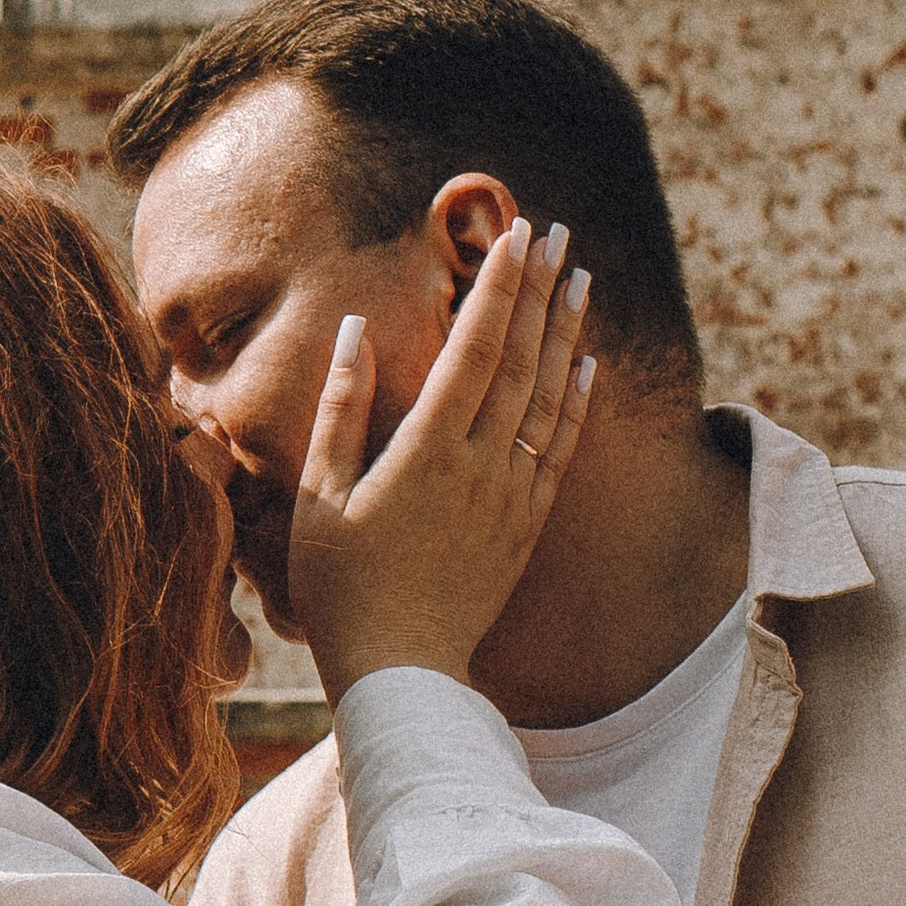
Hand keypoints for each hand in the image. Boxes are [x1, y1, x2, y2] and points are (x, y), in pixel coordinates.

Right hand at [289, 219, 593, 702]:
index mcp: (427, 452)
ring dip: (567, 333)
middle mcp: (482, 466)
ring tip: (581, 278)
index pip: (474, 349)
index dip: (498, 287)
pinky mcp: (526, 525)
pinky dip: (577, 402)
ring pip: (550, 398)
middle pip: (522, 360)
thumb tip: (353, 330)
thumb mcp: (319, 497)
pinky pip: (561, 450)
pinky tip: (587, 365)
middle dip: (540, 290)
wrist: (401, 673)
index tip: (516, 233)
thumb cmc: (341, 588)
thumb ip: (340, 409)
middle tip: (558, 232)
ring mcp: (512, 496)